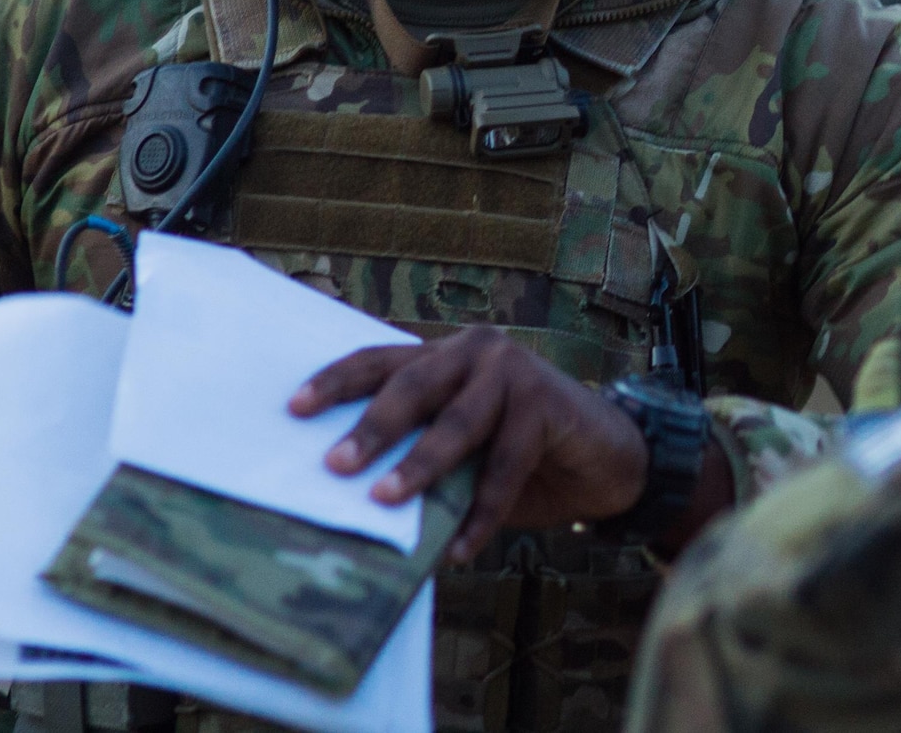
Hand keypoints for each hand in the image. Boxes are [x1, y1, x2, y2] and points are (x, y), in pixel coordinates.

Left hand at [289, 326, 648, 561]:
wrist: (607, 458)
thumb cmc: (523, 456)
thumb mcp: (465, 450)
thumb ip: (424, 453)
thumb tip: (354, 500)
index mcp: (444, 356)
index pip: (380, 361)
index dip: (337, 383)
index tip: (294, 410)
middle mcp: (476, 352)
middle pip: (412, 385)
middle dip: (372, 427)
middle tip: (336, 465)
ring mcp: (515, 372)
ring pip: (457, 422)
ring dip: (419, 466)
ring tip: (384, 500)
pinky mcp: (547, 403)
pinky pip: (504, 466)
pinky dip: (480, 513)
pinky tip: (459, 549)